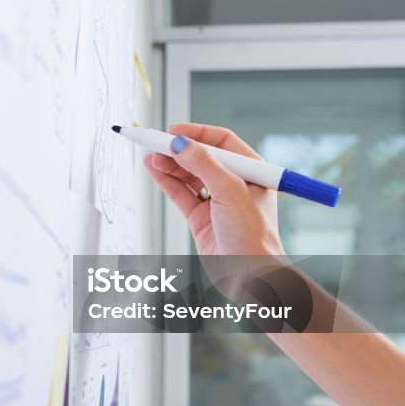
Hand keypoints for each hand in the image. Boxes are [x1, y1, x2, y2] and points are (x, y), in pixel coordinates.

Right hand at [144, 123, 284, 256]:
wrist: (250, 275)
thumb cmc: (254, 235)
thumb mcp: (230, 191)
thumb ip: (204, 165)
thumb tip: (180, 144)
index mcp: (251, 171)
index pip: (221, 141)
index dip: (197, 133)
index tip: (174, 131)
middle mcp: (234, 184)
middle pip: (201, 157)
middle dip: (178, 149)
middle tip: (155, 143)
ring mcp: (216, 202)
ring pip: (188, 175)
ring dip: (169, 165)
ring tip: (150, 157)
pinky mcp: (200, 219)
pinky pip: (180, 194)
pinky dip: (166, 182)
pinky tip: (154, 170)